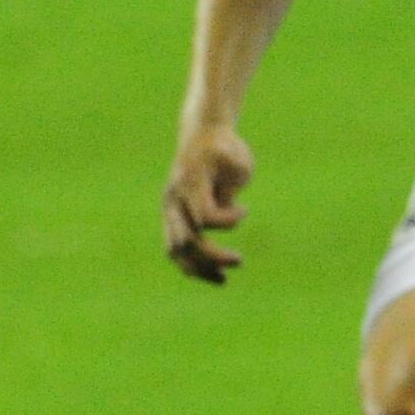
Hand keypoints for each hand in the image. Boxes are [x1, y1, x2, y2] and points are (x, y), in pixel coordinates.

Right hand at [165, 124, 251, 282]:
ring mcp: (170, 209)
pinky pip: (174, 247)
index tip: (245, 210)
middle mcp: (174, 199)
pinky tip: (212, 274)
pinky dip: (190, 263)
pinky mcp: (172, 217)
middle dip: (213, 256)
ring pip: (175, 250)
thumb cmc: (225, 149)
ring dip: (198, 268)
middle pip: (187, 240)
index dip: (228, 221)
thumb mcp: (237, 163)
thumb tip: (226, 212)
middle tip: (239, 261)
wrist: (202, 136)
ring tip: (222, 279)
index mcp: (190, 183)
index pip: (204, 217)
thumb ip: (231, 188)